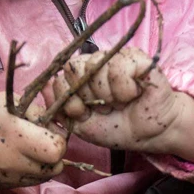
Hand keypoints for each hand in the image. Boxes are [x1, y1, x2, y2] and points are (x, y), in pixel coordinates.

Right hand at [0, 92, 67, 187]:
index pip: (56, 149)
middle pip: (56, 166)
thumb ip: (38, 113)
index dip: (58, 139)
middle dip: (55, 153)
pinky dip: (33, 171)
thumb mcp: (9, 102)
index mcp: (15, 136)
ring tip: (32, 148)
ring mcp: (9, 177)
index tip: (48, 130)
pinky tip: (22, 158)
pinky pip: (32, 182)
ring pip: (46, 176)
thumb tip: (57, 126)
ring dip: (46, 163)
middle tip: (43, 140)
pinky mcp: (5, 186)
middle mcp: (14, 161)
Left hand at [48, 47, 193, 162]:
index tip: (83, 113)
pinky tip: (133, 94)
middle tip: (104, 108)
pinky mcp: (137, 58)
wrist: (150, 134)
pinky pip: (119, 67)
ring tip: (120, 102)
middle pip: (75, 68)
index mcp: (82, 76)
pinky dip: (124, 88)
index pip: (61, 75)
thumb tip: (43, 85)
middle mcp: (97, 63)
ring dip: (108, 95)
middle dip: (87, 96)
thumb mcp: (81, 124)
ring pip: (96, 67)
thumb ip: (61, 107)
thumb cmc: (118, 128)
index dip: (68, 97)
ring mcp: (116, 58)